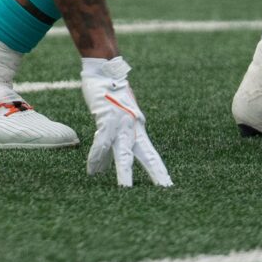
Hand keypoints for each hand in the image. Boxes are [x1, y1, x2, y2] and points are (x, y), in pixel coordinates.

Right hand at [81, 56, 171, 187]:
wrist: (105, 70)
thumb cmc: (110, 93)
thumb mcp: (119, 116)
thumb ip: (115, 138)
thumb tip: (106, 162)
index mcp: (139, 128)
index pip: (152, 155)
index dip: (159, 171)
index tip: (168, 186)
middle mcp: (134, 128)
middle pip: (146, 156)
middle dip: (155, 174)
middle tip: (166, 190)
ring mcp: (121, 124)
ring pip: (124, 154)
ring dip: (124, 174)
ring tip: (126, 190)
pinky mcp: (106, 119)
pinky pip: (101, 144)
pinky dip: (96, 158)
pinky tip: (93, 171)